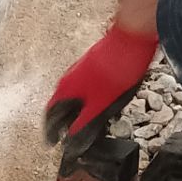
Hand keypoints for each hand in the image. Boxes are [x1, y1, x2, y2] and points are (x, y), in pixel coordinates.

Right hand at [45, 23, 157, 143]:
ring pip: (72, 96)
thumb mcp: (100, 106)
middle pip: (60, 106)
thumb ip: (85, 123)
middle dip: (62, 122)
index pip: (50, 116)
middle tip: (66, 134)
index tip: (52, 142)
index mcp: (66, 90)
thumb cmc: (117, 67)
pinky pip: (83, 87)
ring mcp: (80, 70)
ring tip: (81, 122)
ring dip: (74, 110)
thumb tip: (73, 141)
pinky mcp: (92, 65)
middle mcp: (69, 79)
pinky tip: (96, 103)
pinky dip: (85, 100)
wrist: (131, 39)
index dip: (51, 132)